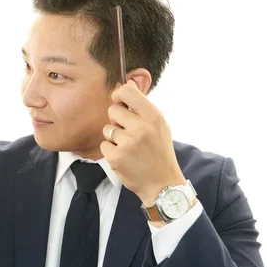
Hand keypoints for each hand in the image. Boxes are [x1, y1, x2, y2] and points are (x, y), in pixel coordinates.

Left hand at [100, 80, 185, 206]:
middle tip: (128, 132)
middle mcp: (141, 128)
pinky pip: (104, 145)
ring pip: (107, 129)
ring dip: (114, 137)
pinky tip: (124, 157)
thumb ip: (142, 106)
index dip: (119, 94)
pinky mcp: (116, 157)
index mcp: (153, 117)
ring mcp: (128, 143)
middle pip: (113, 110)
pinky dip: (111, 151)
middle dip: (116, 120)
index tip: (120, 102)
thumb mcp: (159, 125)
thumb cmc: (159, 151)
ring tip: (129, 147)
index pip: (127, 91)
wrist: (162, 184)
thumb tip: (128, 83)